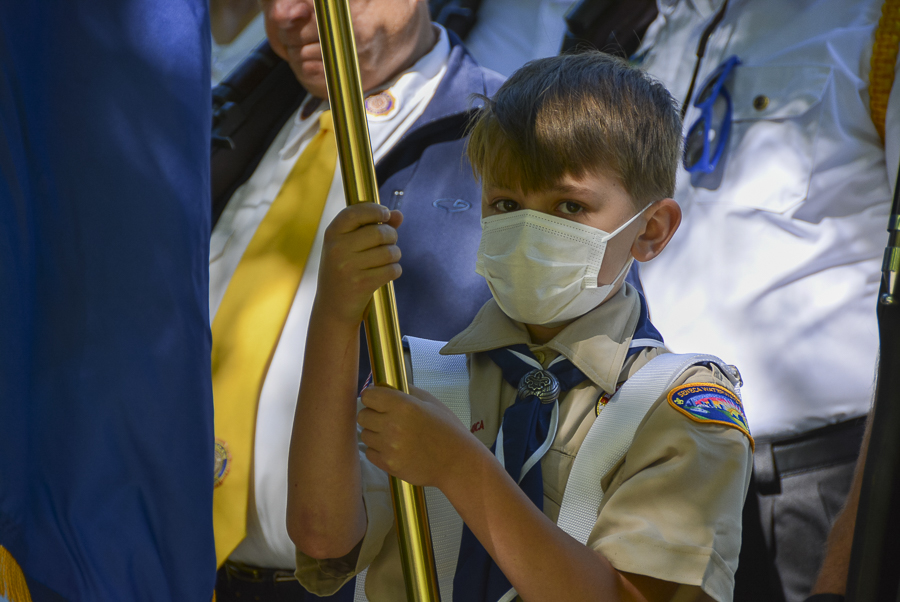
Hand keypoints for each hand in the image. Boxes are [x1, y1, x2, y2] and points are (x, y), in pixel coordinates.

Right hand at [316, 204, 402, 325]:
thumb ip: (373, 227)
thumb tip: (398, 215)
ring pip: (389, 252)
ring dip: (395, 255)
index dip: (375, 210)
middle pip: (379, 232)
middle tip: (390, 243)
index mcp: (332, 235)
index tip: (386, 214)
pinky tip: (388, 273)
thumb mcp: (349, 247)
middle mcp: (337, 249)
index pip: (356, 212)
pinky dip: (395, 270)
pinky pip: (392, 270)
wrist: (332, 308)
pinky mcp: (362, 284)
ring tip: (389, 259)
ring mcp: (348, 267)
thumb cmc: (344, 272)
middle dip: (391, 236)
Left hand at [358, 385, 478, 487]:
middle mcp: (392, 425)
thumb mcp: (431, 402)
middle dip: (372, 414)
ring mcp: (389, 446)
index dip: (372, 397)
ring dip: (374, 433)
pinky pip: (369, 452)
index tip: (377, 400)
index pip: (368, 396)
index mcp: (403, 406)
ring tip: (391, 435)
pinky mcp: (388, 464)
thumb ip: (407, 390)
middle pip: (362, 415)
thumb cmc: (447, 430)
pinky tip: (392, 448)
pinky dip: (377, 450)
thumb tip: (385, 385)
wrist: (457, 462)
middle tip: (385, 418)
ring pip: (364, 434)